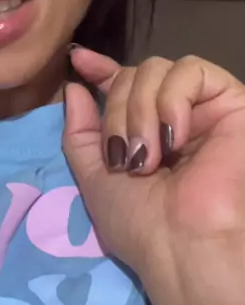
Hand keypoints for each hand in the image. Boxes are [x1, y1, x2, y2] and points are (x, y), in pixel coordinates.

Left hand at [63, 49, 244, 277]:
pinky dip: (172, 99)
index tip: (77, 59)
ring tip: (150, 156)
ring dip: (141, 111)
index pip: (121, 83)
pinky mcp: (232, 102)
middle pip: (132, 74)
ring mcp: (202, 109)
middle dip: (118, 113)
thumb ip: (80, 133)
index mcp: (143, 131)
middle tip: (127, 158)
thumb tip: (74, 87)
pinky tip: (174, 136)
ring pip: (156, 68)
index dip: (99, 67)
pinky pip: (191, 70)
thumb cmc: (140, 223)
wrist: (183, 246)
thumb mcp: (95, 178)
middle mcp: (172, 116)